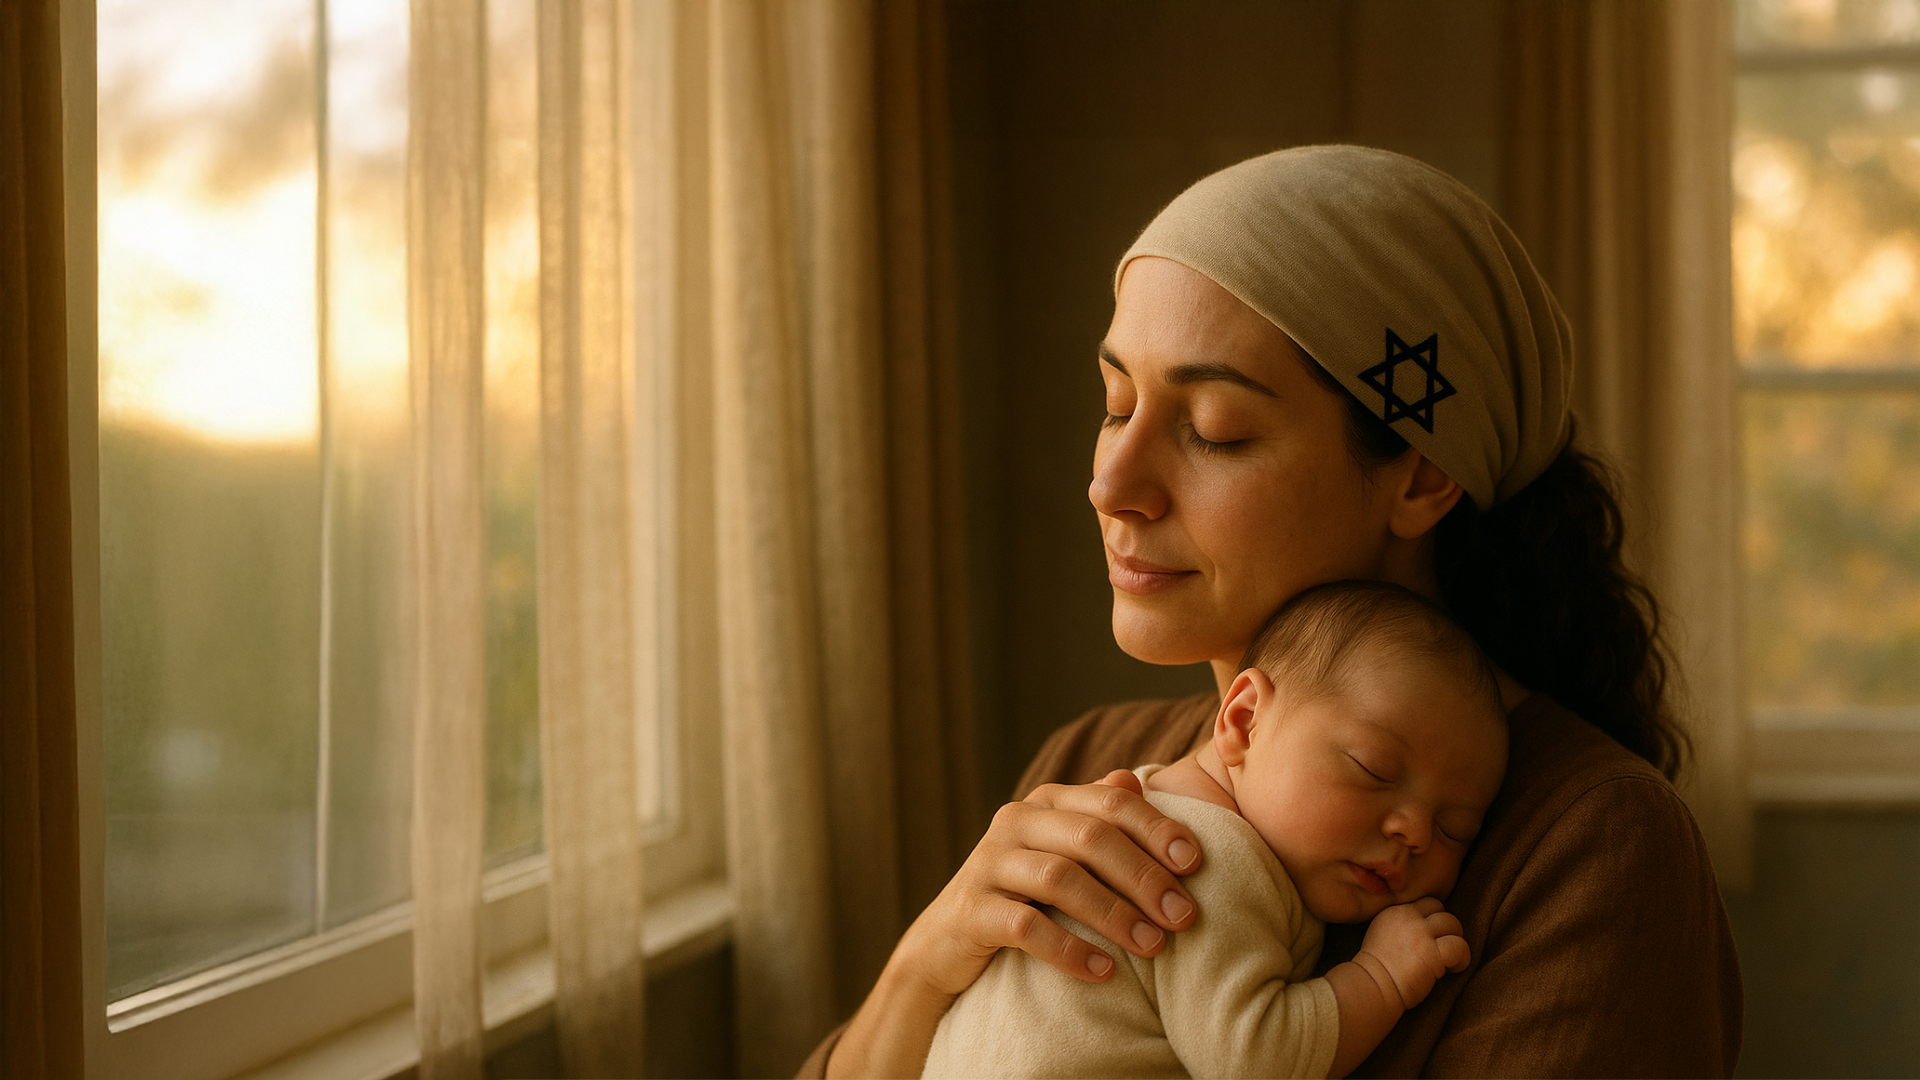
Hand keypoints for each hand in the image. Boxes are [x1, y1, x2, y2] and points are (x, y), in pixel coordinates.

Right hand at [898, 769, 1203, 995]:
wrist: (946, 943)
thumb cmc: (1023, 894)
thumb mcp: (1061, 853)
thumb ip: (1096, 817)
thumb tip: (1134, 778)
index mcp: (1046, 802)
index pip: (1111, 802)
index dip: (1157, 828)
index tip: (1196, 863)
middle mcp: (1015, 822)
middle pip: (1091, 837)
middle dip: (1144, 876)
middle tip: (1183, 916)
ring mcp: (988, 863)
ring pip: (1061, 879)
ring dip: (1114, 913)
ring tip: (1153, 945)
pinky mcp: (970, 910)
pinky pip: (1025, 926)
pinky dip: (1069, 949)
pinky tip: (1103, 971)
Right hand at [1355, 897, 1468, 1009]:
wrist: (1372, 988)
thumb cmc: (1376, 969)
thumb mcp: (1381, 933)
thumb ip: (1401, 924)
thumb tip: (1426, 926)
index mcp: (1395, 912)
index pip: (1427, 903)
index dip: (1433, 919)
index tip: (1432, 937)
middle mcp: (1408, 918)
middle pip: (1442, 911)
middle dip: (1446, 929)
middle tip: (1442, 948)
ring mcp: (1421, 935)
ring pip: (1453, 925)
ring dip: (1455, 941)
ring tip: (1449, 960)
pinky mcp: (1432, 954)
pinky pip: (1460, 947)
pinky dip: (1462, 958)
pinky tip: (1454, 969)